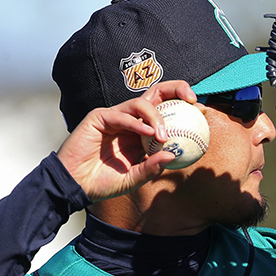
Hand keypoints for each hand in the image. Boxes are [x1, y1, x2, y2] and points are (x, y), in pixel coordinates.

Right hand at [56, 80, 196, 202]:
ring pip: (141, 103)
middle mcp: (130, 120)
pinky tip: (147, 133)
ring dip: (156, 116)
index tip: (200, 112)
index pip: (166, 110)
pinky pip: (121, 115)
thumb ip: (151, 167)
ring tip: (163, 135)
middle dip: (176, 89)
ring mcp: (115, 116)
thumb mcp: (134, 178)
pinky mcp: (99, 117)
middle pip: (156, 94)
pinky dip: (135, 123)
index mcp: (141, 132)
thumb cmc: (103, 183)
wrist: (75, 186)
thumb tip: (173, 155)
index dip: (183, 105)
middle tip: (191, 100)